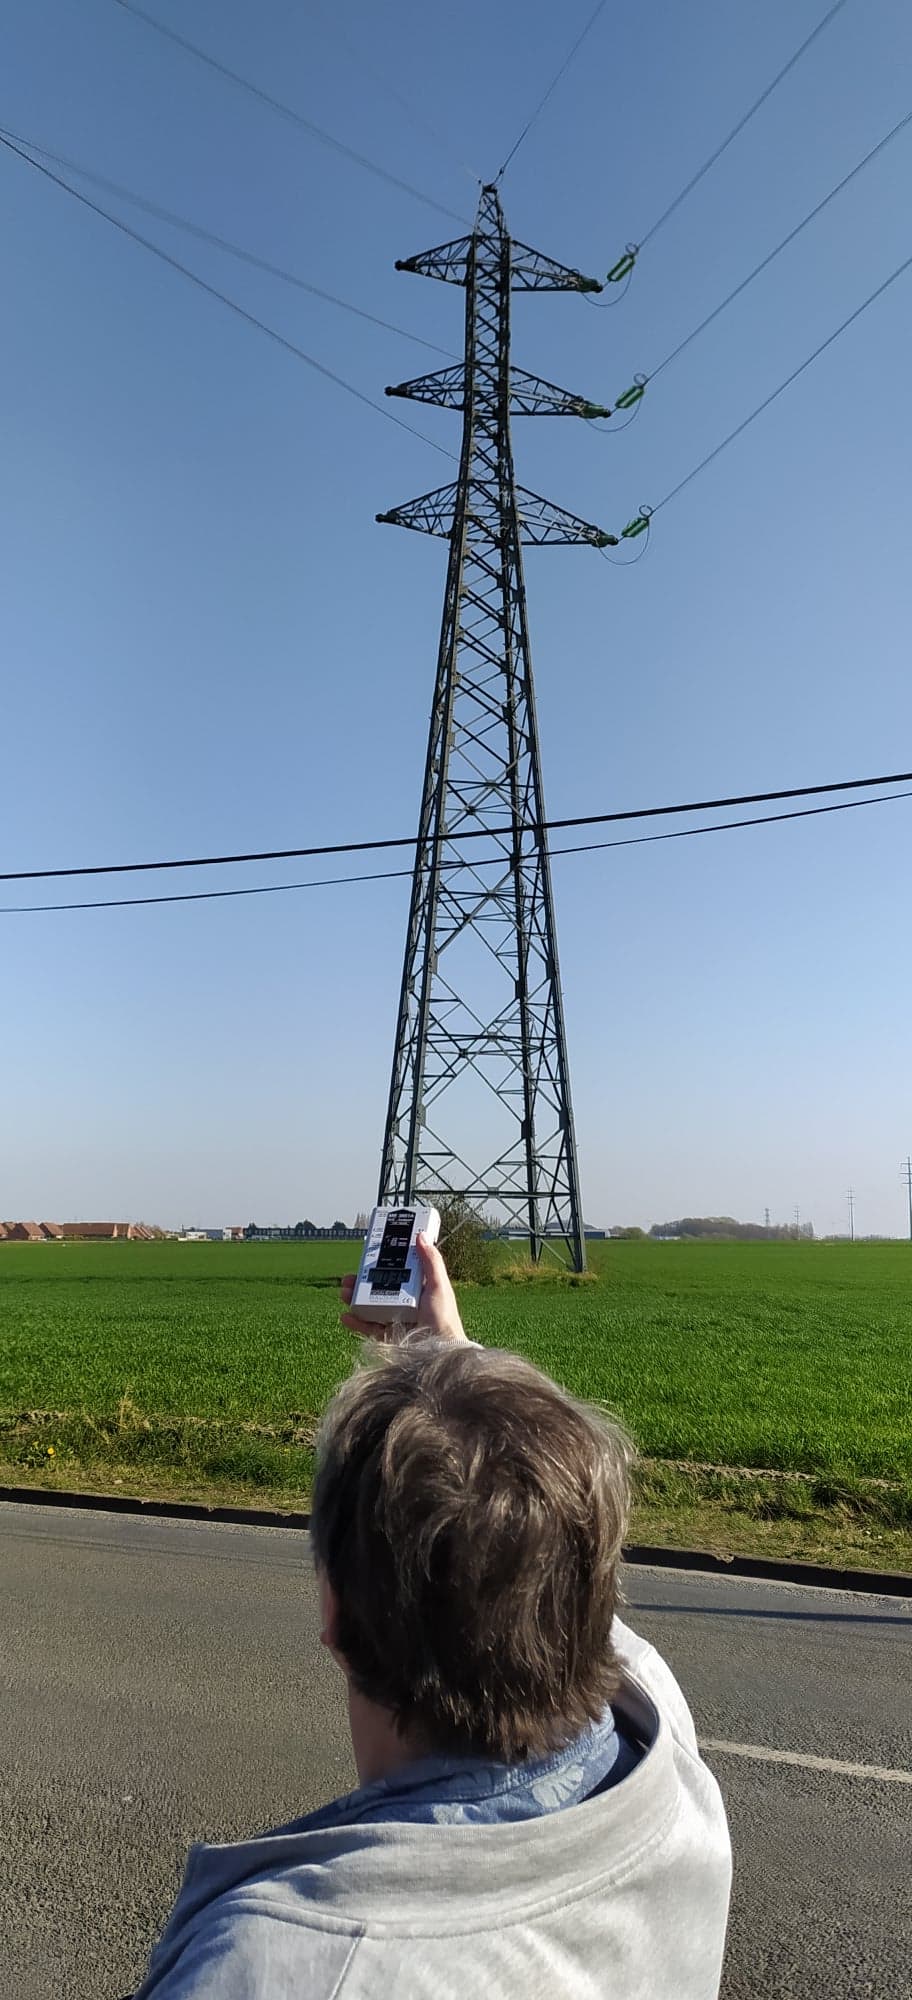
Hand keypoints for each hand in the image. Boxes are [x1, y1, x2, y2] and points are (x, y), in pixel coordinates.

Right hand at [340, 1233, 467, 1343]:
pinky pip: (368, 1328)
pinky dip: (355, 1322)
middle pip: (379, 1289)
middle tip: (348, 1277)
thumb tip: (421, 1236)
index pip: (397, 1273)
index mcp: (418, 1290)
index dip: (382, 1265)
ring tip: (343, 1293)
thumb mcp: (438, 1286)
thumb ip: (431, 1261)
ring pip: (370, 1307)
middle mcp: (406, 1304)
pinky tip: (345, 1316)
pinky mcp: (389, 1338)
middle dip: (361, 1283)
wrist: (440, 1354)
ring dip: (355, 1299)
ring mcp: (396, 1321)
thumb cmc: (444, 1319)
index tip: (368, 1258)